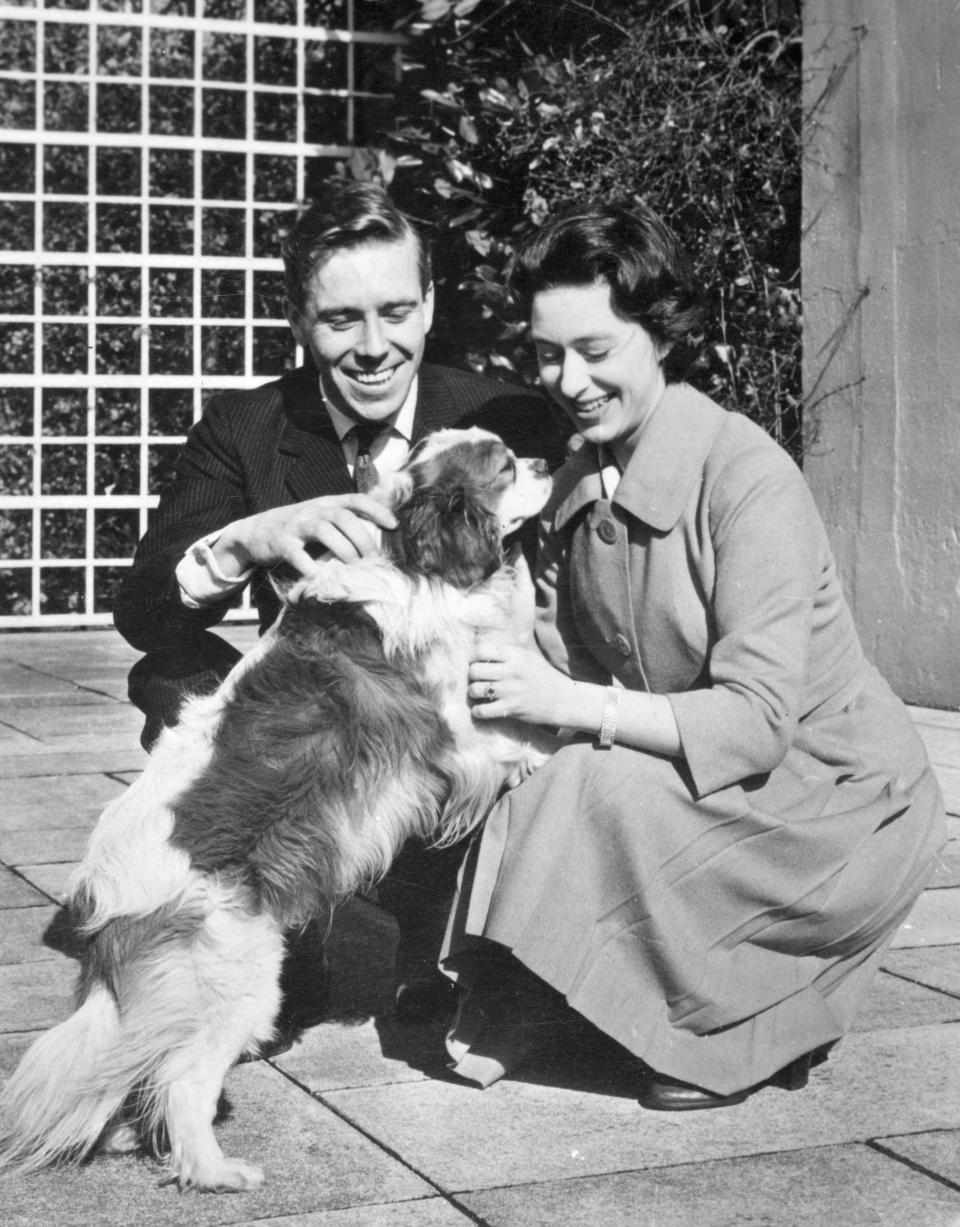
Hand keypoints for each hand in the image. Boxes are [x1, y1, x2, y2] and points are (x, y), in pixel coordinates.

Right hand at [213, 494, 397, 577]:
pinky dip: (314, 569)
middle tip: (374, 559)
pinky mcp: (281, 543)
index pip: (355, 499)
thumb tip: (375, 541)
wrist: (253, 532)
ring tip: (355, 568)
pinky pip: (300, 556)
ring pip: (326, 532)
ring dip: (344, 551)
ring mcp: (296, 525)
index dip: (377, 509)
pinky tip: (325, 579)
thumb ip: (342, 524)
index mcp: (325, 503)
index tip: (394, 525)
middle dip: (363, 539)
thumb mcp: (318, 518)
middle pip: (344, 517)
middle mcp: (312, 510)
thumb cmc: (295, 528)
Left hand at [468, 637, 576, 727]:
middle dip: (472, 676)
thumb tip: (480, 648)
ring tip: (480, 694)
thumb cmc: (543, 677)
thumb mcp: (529, 657)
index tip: (478, 663)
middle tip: (478, 679)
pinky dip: (478, 711)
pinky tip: (483, 709)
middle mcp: (512, 671)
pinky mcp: (511, 708)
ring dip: (473, 693)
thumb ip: (507, 652)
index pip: (482, 649)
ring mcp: (511, 690)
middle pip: (474, 670)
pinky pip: (482, 710)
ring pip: (475, 689)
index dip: (475, 657)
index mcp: (515, 655)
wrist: (563, 699)